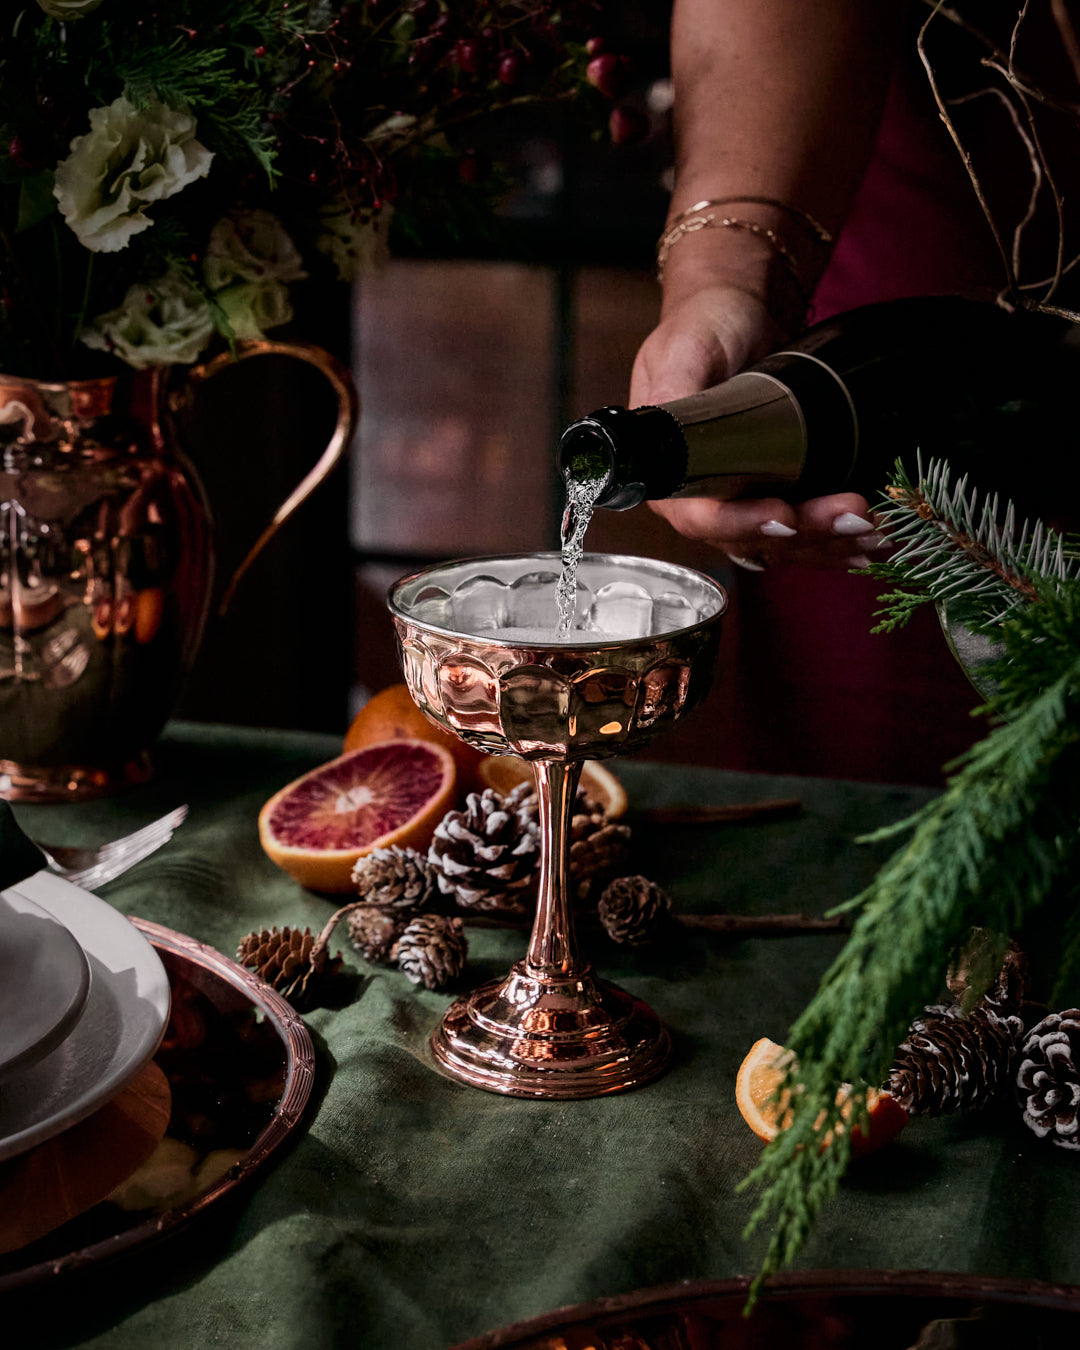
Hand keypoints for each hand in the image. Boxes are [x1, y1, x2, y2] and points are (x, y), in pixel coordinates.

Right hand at [630, 285, 883, 570]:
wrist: (741, 308)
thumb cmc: (705, 323)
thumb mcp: (683, 350)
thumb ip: (674, 390)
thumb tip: (668, 424)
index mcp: (671, 472)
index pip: (701, 518)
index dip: (742, 525)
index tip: (785, 517)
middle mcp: (703, 496)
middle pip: (751, 538)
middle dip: (807, 534)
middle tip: (853, 514)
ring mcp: (743, 499)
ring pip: (784, 543)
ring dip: (830, 542)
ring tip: (875, 530)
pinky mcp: (776, 492)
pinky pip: (803, 534)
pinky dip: (837, 542)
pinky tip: (872, 542)